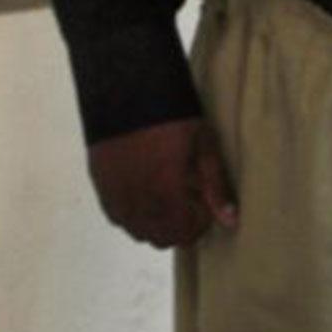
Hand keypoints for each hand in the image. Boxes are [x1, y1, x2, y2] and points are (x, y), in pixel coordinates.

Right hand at [87, 117, 237, 248]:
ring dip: (156, 221)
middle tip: (190, 198)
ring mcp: (114, 196)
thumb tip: (231, 221)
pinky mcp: (100, 187)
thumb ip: (216, 188)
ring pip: (136, 231)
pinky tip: (146, 188)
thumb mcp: (205, 146)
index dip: (199, 224)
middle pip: (159, 239)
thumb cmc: (174, 117)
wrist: (128, 92)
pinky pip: (117, 217)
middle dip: (179, 226)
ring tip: (169, 191)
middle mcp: (136, 202)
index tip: (205, 204)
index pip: (182, 234)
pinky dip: (134, 212)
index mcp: (165, 193)